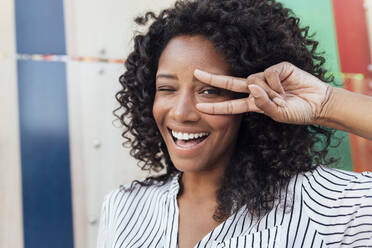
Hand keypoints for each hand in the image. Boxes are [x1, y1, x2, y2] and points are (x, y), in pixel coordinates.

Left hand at [194, 62, 331, 124]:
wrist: (318, 104)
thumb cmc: (298, 112)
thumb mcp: (279, 114)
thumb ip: (264, 105)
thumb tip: (252, 87)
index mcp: (254, 104)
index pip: (231, 105)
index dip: (216, 106)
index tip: (199, 106)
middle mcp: (257, 89)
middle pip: (231, 83)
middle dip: (213, 79)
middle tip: (195, 74)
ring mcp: (266, 78)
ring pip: (253, 80)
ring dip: (267, 92)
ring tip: (282, 99)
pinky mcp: (278, 68)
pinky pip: (268, 74)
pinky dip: (276, 84)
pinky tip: (286, 89)